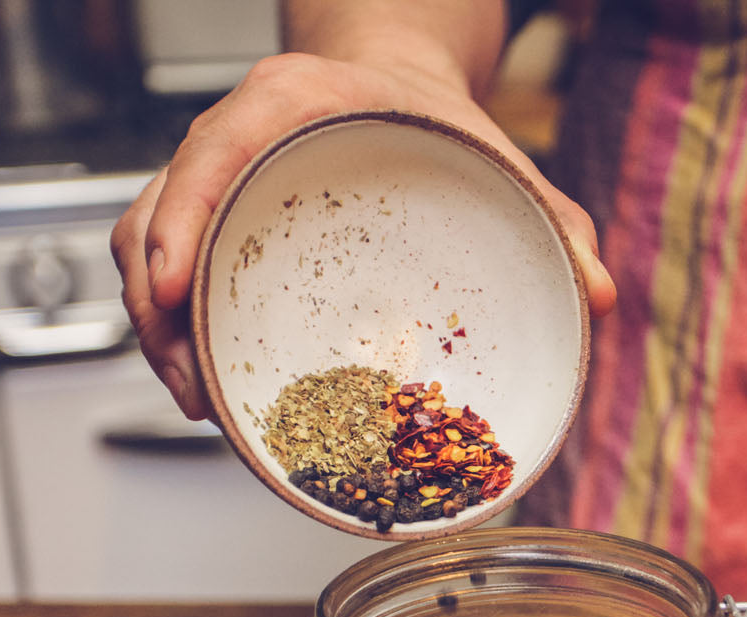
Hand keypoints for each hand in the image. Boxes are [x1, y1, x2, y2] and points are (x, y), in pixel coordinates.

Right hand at [110, 51, 615, 420]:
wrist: (397, 85)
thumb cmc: (436, 122)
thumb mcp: (501, 160)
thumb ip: (555, 222)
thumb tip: (602, 298)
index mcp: (288, 103)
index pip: (207, 154)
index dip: (179, 224)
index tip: (171, 290)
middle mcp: (235, 135)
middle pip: (155, 216)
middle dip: (157, 308)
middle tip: (191, 386)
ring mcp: (214, 176)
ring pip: (144, 246)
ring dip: (155, 328)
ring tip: (195, 400)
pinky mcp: (212, 215)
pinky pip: (164, 264)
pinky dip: (170, 322)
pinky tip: (201, 379)